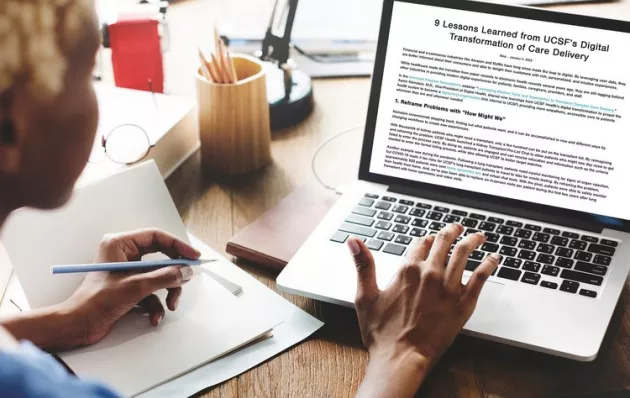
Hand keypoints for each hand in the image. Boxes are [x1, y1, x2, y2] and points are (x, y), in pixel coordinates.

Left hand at [65, 228, 200, 345]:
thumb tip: (186, 271)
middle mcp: (124, 254)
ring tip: (170, 305)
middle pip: (161, 257)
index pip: (156, 237)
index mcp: (120, 244)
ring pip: (159, 276)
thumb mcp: (136, 287)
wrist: (78, 326)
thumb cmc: (96, 302)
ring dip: (167, 292)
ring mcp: (127, 271)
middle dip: (173, 274)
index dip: (178, 246)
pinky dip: (156, 305)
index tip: (193, 257)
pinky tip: (154, 317)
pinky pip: (152, 291)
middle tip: (185, 280)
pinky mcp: (129, 287)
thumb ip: (164, 277)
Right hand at [347, 223, 499, 397]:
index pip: (420, 243)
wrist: (401, 358)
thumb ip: (363, 265)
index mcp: (407, 270)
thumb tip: (353, 241)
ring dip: (472, 241)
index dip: (426, 238)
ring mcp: (449, 287)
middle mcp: (430, 273)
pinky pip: (481, 277)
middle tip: (457, 228)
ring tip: (478, 236)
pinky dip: (489, 264)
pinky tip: (494, 258)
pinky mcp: (463, 303)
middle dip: (451, 232)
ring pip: (464, 254)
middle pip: (444, 243)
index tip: (430, 238)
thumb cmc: (381, 333)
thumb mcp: (365, 296)